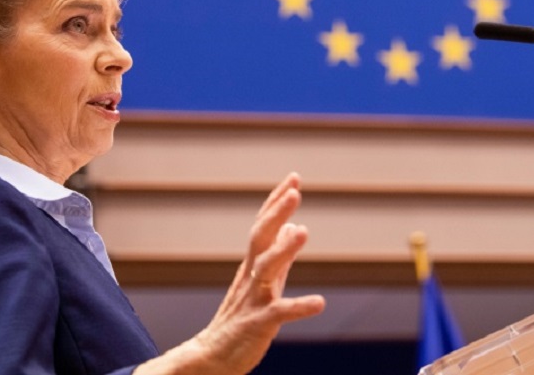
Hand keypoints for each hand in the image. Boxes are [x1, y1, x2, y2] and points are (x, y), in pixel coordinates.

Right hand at [191, 172, 325, 373]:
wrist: (214, 356)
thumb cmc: (240, 318)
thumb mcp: (262, 281)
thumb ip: (281, 255)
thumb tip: (295, 225)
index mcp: (253, 265)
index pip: (264, 225)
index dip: (277, 202)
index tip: (293, 178)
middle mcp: (250, 276)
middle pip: (260, 238)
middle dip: (276, 213)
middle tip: (295, 191)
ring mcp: (252, 299)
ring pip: (266, 269)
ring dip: (283, 249)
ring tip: (304, 232)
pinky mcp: (257, 325)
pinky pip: (278, 313)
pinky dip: (298, 307)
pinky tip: (320, 303)